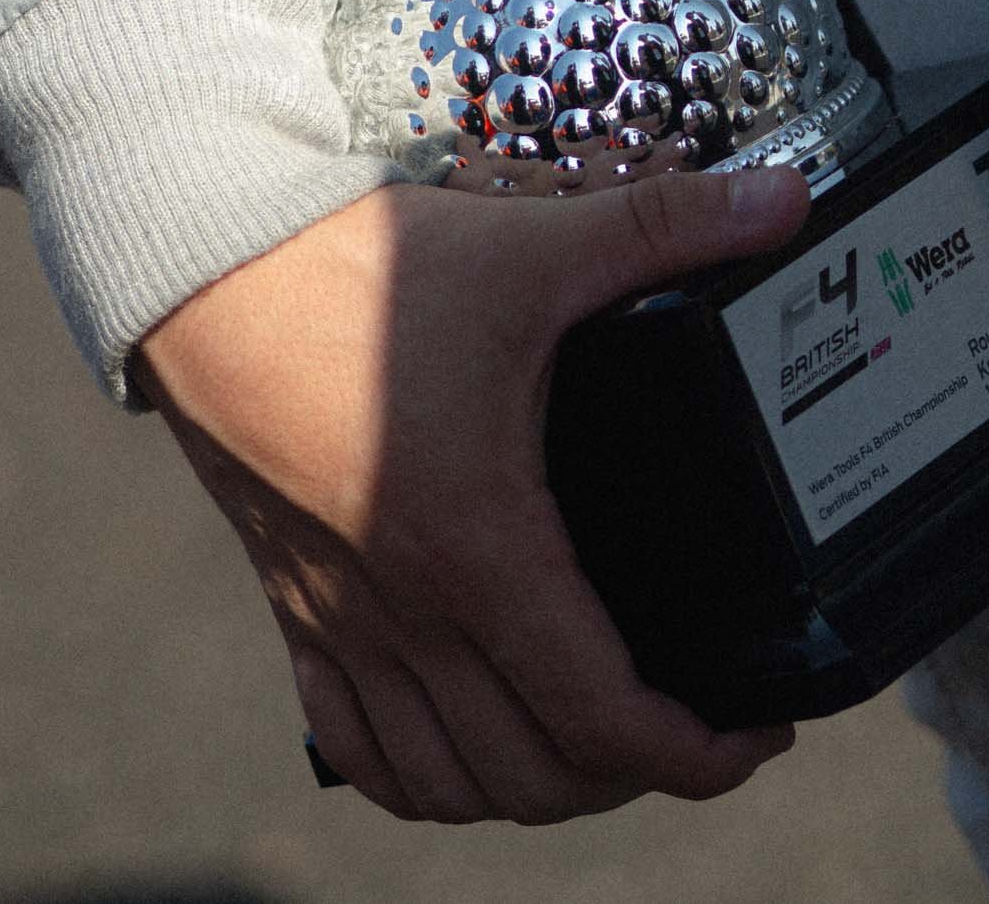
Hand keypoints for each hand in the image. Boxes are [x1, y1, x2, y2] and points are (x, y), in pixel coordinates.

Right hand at [134, 164, 811, 823]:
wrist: (203, 271)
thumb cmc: (357, 267)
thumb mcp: (533, 246)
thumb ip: (667, 224)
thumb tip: (784, 200)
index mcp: (480, 542)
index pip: (600, 716)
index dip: (693, 757)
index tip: (752, 737)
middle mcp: (408, 607)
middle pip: (533, 776)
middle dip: (630, 778)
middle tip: (694, 722)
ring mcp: (343, 618)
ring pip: (447, 784)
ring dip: (532, 789)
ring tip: (599, 740)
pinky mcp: (294, 605)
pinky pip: (357, 745)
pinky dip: (424, 776)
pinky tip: (468, 741)